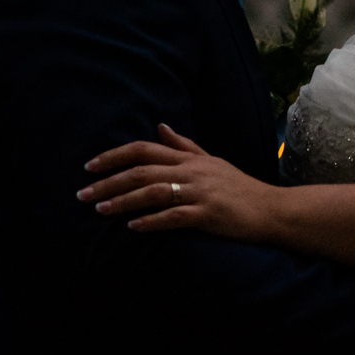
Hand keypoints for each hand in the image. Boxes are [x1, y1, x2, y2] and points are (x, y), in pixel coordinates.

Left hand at [80, 124, 281, 241]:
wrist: (272, 210)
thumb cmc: (239, 188)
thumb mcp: (212, 161)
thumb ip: (184, 146)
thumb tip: (160, 126)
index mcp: (189, 158)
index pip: (144, 148)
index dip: (113, 155)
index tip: (89, 167)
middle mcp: (192, 171)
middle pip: (142, 170)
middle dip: (108, 181)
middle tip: (82, 194)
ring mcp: (200, 192)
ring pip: (153, 191)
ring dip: (123, 201)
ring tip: (100, 210)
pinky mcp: (209, 214)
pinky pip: (174, 216)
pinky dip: (151, 221)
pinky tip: (132, 227)